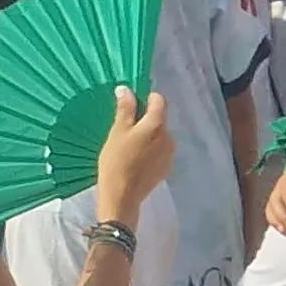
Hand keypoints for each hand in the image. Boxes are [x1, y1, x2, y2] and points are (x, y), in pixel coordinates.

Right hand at [91, 87, 173, 221]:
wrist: (122, 196)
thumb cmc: (116, 160)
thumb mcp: (117, 132)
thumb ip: (125, 109)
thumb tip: (126, 89)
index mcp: (156, 124)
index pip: (159, 100)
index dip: (146, 99)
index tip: (131, 107)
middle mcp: (168, 136)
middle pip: (159, 119)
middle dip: (145, 120)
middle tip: (124, 131)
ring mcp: (170, 153)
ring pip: (160, 136)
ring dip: (148, 136)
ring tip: (129, 148)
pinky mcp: (167, 168)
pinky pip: (160, 151)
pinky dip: (151, 151)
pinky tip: (136, 161)